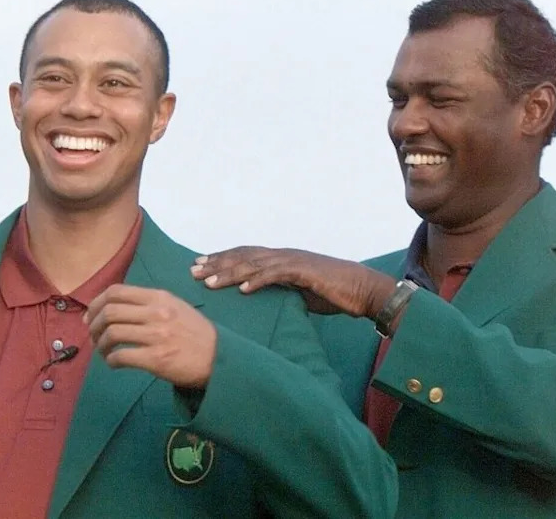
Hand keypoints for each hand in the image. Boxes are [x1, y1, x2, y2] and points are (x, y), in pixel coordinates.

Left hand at [84, 284, 216, 388]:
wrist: (218, 358)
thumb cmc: (194, 333)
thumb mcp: (174, 306)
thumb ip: (148, 303)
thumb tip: (113, 307)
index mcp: (159, 297)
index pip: (116, 292)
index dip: (96, 303)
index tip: (91, 316)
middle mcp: (156, 313)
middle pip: (109, 312)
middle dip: (95, 325)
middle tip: (94, 336)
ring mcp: (156, 336)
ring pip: (112, 333)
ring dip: (100, 344)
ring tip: (103, 351)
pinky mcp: (156, 359)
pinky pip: (121, 357)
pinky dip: (111, 360)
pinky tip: (114, 363)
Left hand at [191, 247, 395, 317]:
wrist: (363, 290)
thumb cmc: (334, 293)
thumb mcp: (299, 293)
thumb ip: (279, 291)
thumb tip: (260, 299)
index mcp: (280, 259)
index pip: (244, 255)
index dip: (221, 259)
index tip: (199, 264)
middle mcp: (283, 255)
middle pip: (242, 256)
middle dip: (216, 263)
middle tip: (192, 269)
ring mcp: (293, 261)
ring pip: (253, 264)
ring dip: (229, 273)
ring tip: (208, 281)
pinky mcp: (304, 271)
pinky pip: (276, 275)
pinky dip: (257, 281)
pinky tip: (242, 290)